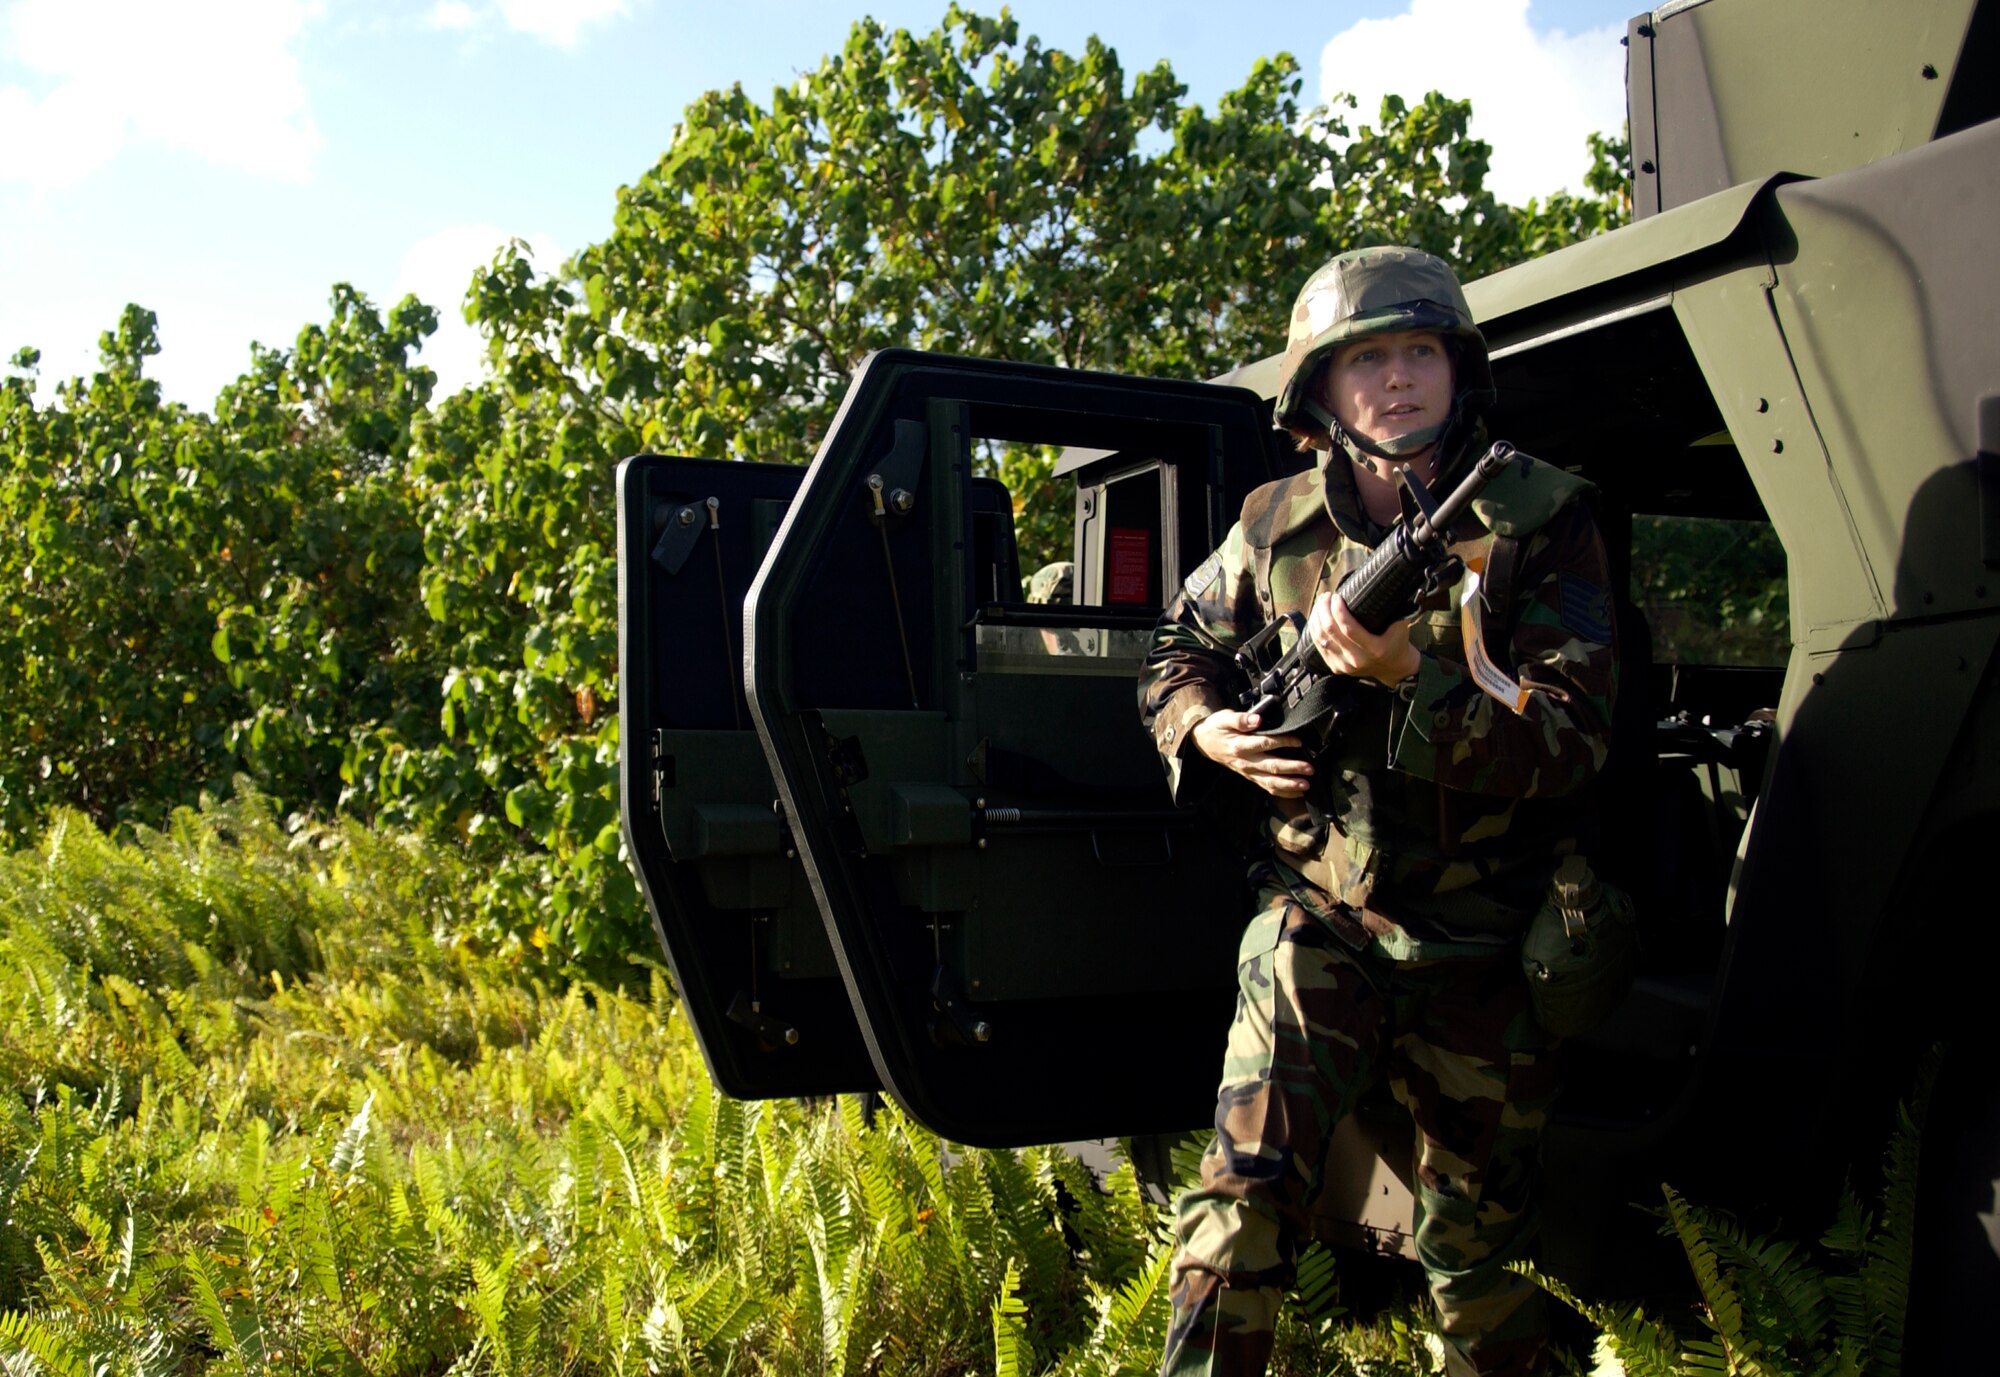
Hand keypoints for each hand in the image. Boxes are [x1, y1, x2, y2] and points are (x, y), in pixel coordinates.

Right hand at [1191, 709, 1312, 797]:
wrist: (1204, 743)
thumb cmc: (1217, 728)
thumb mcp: (1224, 718)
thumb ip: (1241, 719)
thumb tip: (1257, 720)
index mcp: (1239, 745)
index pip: (1265, 744)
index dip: (1283, 742)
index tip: (1298, 741)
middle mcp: (1245, 762)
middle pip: (1271, 767)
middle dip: (1292, 769)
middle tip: (1309, 769)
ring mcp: (1248, 772)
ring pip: (1270, 782)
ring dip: (1289, 785)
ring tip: (1306, 785)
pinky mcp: (1250, 777)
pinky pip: (1267, 787)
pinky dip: (1283, 792)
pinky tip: (1296, 792)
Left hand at [1307, 592, 1421, 686]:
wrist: (1393, 668)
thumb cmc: (1396, 642)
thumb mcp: (1400, 626)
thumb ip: (1393, 610)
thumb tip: (1382, 586)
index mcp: (1374, 650)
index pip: (1349, 628)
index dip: (1338, 610)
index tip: (1337, 596)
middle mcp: (1357, 659)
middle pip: (1331, 631)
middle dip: (1324, 609)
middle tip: (1327, 596)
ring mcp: (1344, 666)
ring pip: (1321, 638)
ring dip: (1317, 617)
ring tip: (1320, 603)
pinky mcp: (1335, 667)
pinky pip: (1319, 646)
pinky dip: (1314, 629)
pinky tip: (1316, 616)